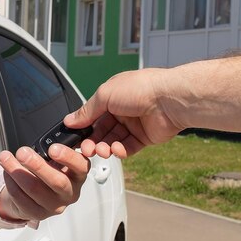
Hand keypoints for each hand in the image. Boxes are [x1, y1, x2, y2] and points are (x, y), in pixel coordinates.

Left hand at [0, 144, 89, 225]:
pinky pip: (21, 197)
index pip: (80, 166)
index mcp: (78, 175)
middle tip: (22, 153)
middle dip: (37, 165)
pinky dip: (10, 182)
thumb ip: (53, 152)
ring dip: (16, 171)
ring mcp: (54, 206)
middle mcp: (69, 192)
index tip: (53, 148)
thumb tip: (39, 143)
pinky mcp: (37, 213)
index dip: (68, 157)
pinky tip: (6, 172)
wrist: (36, 195)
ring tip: (5, 158)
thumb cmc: (48, 172)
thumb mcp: (56, 160)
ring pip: (34, 189)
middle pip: (56, 181)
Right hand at [63, 69, 183, 158]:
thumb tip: (70, 120)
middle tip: (87, 149)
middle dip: (92, 141)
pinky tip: (117, 150)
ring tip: (102, 151)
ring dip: (105, 147)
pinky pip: (127, 148)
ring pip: (113, 141)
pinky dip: (120, 151)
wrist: (170, 100)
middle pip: (101, 131)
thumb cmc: (141, 89)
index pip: (92, 116)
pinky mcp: (144, 137)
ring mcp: (134, 124)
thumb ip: (86, 111)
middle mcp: (123, 110)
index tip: (75, 137)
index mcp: (112, 97)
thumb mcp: (104, 95)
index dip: (83, 127)